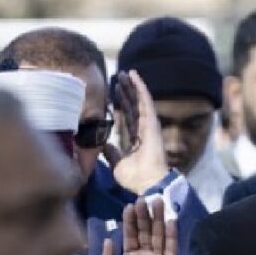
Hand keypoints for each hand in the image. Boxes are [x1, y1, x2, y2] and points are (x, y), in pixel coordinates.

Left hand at [102, 197, 176, 254]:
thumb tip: (108, 239)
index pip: (131, 235)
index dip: (130, 221)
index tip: (129, 206)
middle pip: (146, 231)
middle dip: (144, 215)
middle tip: (143, 198)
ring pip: (159, 235)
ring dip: (158, 219)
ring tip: (157, 202)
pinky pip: (171, 248)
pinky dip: (172, 234)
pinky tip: (171, 220)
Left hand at [112, 70, 169, 193]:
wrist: (147, 181)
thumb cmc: (134, 177)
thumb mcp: (116, 164)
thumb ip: (111, 153)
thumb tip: (104, 145)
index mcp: (133, 139)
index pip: (125, 117)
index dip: (119, 104)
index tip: (113, 92)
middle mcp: (141, 130)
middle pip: (131, 105)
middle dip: (125, 91)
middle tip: (117, 77)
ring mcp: (147, 125)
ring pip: (138, 100)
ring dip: (132, 86)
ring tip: (125, 72)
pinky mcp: (152, 122)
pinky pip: (146, 101)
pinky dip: (141, 88)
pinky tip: (135, 76)